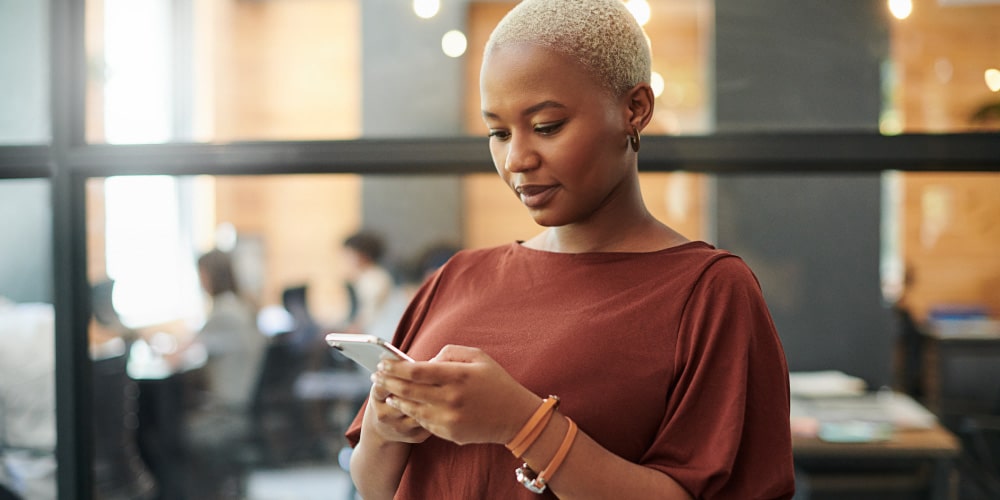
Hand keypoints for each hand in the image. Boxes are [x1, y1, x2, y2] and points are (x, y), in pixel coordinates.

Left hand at [374, 345, 539, 445]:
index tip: (383, 362)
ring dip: (395, 398)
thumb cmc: (496, 382)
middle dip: (388, 381)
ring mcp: (449, 418)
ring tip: (385, 390)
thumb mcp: (478, 357)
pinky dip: (411, 411)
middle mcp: (451, 398)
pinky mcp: (449, 433)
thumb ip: (450, 353)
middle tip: (376, 375)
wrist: (515, 416)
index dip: (395, 367)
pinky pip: (423, 421)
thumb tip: (425, 360)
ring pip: (411, 407)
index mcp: (458, 375)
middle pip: (408, 389)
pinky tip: (404, 404)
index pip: (416, 370)